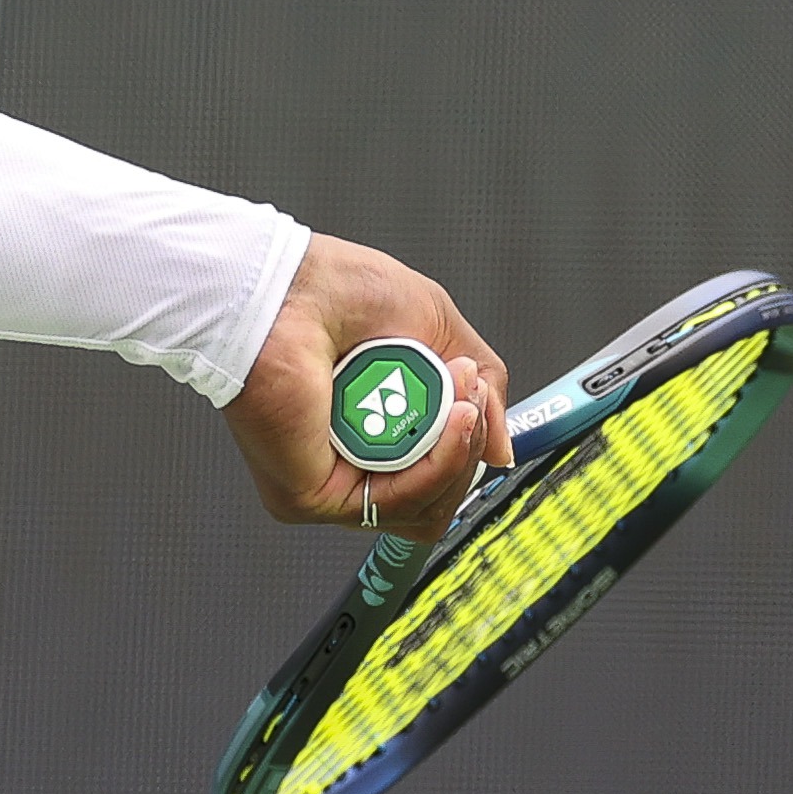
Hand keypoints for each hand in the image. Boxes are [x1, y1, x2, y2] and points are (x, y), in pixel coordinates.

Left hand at [227, 232, 512, 533]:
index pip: (435, 479)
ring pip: (424, 511)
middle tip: (470, 396)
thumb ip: (479, 396)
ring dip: (459, 456)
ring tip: (462, 402)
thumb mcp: (438, 332)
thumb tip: (501, 453)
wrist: (291, 282)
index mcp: (367, 434)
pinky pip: (396, 504)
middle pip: (437, 503)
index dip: (466, 448)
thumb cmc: (340, 291)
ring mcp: (326, 485)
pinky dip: (436, 468)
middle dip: (468, 450)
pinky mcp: (307, 496)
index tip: (478, 402)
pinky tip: (450, 423)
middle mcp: (344, 465)